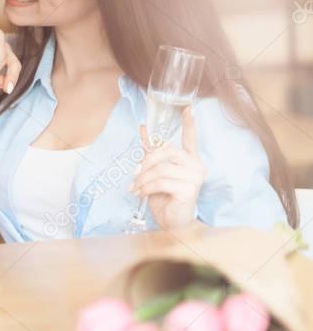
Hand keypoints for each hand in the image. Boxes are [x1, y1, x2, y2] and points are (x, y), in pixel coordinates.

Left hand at [130, 108, 205, 230]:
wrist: (172, 223)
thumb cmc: (165, 197)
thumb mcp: (155, 171)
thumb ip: (151, 151)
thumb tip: (142, 128)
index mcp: (190, 159)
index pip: (191, 138)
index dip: (189, 124)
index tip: (189, 108)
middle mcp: (196, 166)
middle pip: (167, 151)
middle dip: (146, 162)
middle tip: (135, 174)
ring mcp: (195, 177)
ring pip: (160, 169)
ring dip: (142, 179)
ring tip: (136, 188)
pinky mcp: (189, 189)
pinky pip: (160, 182)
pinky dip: (146, 188)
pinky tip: (142, 194)